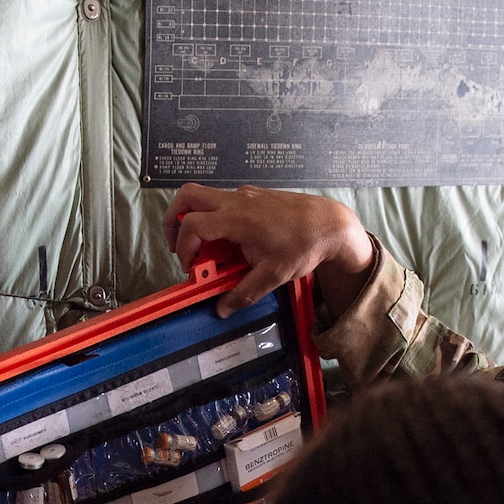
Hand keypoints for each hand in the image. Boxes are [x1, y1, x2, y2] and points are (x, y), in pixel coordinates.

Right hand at [163, 185, 373, 318]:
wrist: (330, 224)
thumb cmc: (304, 245)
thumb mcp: (272, 276)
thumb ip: (243, 294)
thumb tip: (222, 309)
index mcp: (237, 218)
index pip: (192, 225)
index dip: (183, 248)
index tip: (191, 267)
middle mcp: (236, 200)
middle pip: (187, 197)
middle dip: (173, 220)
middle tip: (177, 246)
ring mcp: (244, 194)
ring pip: (203, 196)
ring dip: (194, 219)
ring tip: (203, 247)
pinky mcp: (253, 195)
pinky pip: (223, 201)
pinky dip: (215, 218)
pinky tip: (230, 242)